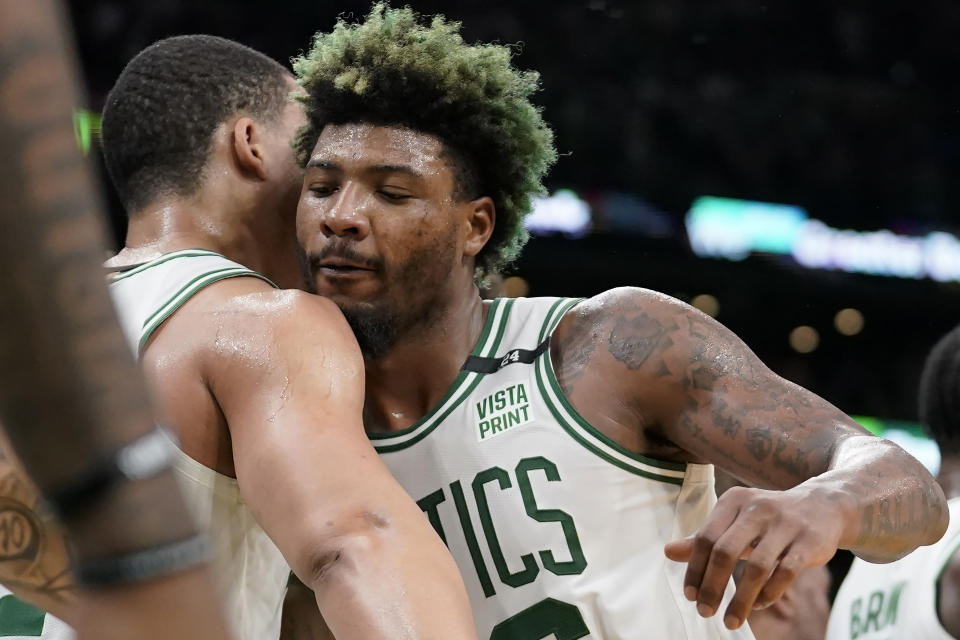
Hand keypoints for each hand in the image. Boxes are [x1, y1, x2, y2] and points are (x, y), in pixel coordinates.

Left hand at [663, 486, 842, 629]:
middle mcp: (758, 508)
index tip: (690, 596)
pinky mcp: (809, 541)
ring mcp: (785, 524)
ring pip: (757, 567)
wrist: (823, 506)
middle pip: (726, 551)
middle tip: (704, 611)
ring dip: (742, 599)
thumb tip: (668, 552)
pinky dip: (770, 593)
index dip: (695, 569)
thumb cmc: (768, 519)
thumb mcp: (735, 522)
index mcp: (734, 501)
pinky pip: (785, 573)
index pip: (705, 538)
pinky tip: (759, 605)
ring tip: (730, 620)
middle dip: (712, 586)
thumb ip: (704, 538)